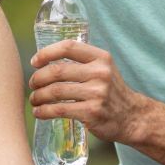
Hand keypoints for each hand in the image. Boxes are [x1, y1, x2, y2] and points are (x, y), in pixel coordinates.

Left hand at [28, 39, 154, 143]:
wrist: (132, 117)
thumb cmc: (110, 92)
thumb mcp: (103, 69)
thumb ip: (81, 63)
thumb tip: (45, 62)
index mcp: (101, 58)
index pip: (68, 47)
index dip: (46, 53)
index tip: (34, 62)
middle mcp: (100, 73)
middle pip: (58, 71)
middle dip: (38, 78)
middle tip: (32, 85)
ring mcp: (97, 93)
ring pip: (56, 91)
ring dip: (38, 96)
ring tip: (34, 100)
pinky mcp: (92, 112)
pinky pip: (60, 110)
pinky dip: (44, 111)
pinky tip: (39, 113)